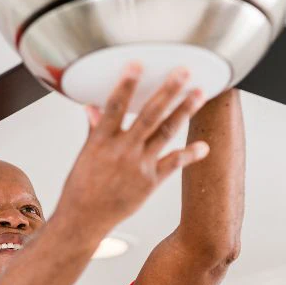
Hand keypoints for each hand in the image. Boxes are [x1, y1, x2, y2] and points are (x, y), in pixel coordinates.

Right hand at [55, 63, 209, 241]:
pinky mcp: (150, 182)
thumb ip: (94, 130)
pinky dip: (190, 154)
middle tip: (183, 72)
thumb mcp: (84, 155)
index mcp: (101, 141)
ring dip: (184, 111)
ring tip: (199, 94)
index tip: (137, 65)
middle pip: (148, 115)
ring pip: (165, 133)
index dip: (126, 85)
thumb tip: (93, 108)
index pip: (114, 106)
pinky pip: (173, 164)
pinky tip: (204, 146)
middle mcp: (122, 150)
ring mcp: (138, 166)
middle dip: (167, 91)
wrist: (84, 219)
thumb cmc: (81, 188)